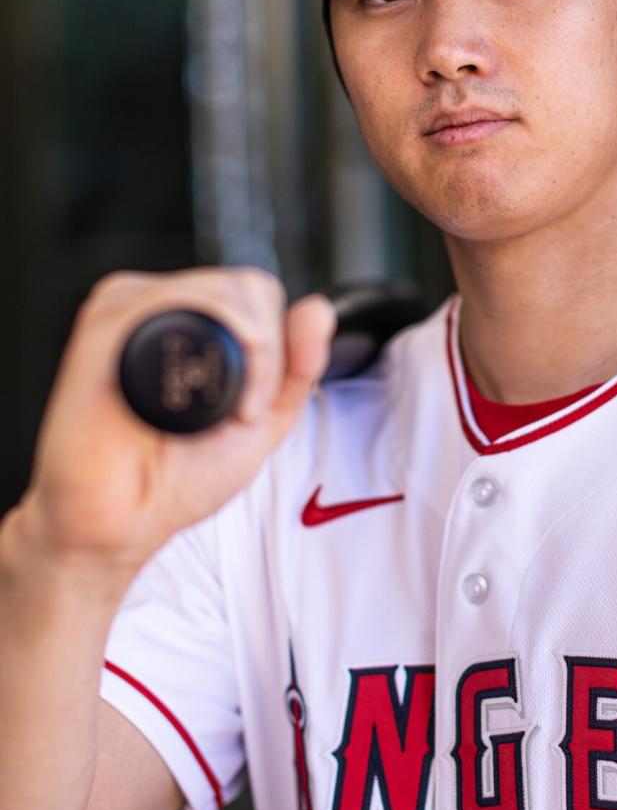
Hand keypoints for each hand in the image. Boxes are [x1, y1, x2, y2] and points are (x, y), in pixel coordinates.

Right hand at [13, 268, 334, 587]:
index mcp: (187, 322)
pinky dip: (219, 348)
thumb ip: (299, 367)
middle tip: (246, 413)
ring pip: (222, 290)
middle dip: (268, 352)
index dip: (276, 342)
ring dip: (251, 355)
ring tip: (230, 415)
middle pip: (243, 286)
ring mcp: (125, 311)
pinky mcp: (103, 325)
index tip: (259, 404)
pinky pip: (177, 302)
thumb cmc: (177, 477)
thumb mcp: (264, 420)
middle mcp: (154, 308)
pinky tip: (209, 407)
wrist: (122, 522)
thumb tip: (320, 309)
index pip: (253, 290)